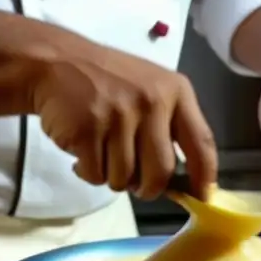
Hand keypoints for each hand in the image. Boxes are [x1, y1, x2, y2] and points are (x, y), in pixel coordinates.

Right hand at [32, 44, 216, 198]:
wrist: (56, 62)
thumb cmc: (109, 81)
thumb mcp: (151, 89)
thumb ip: (170, 127)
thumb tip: (183, 182)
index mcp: (176, 92)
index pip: (202, 142)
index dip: (204, 177)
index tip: (202, 198)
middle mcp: (152, 102)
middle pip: (161, 172)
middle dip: (148, 188)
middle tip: (136, 185)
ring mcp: (119, 115)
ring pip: (124, 178)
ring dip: (111, 176)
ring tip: (102, 153)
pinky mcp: (87, 129)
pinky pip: (96, 174)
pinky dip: (87, 172)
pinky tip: (83, 152)